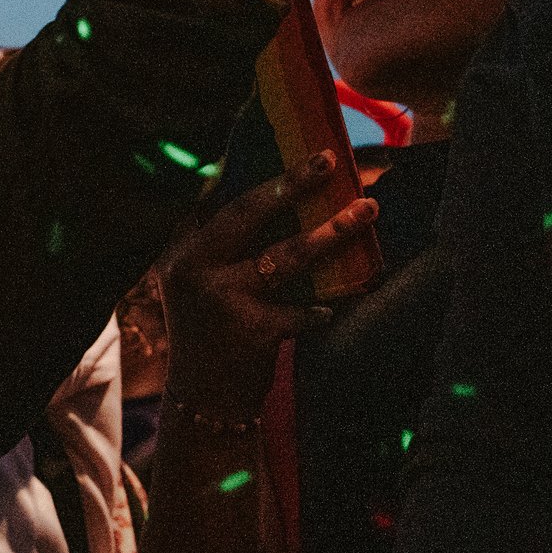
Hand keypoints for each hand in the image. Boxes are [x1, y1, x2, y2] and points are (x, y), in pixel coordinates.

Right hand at [159, 153, 379, 423]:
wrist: (203, 399)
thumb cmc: (213, 333)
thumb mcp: (202, 286)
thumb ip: (227, 250)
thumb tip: (284, 200)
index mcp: (185, 254)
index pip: (224, 202)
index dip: (263, 176)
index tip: (297, 152)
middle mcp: (196, 270)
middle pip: (248, 214)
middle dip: (291, 183)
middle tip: (331, 160)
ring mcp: (222, 300)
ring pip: (285, 257)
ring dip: (330, 232)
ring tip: (366, 211)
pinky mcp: (250, 332)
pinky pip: (299, 312)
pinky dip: (322, 308)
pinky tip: (339, 304)